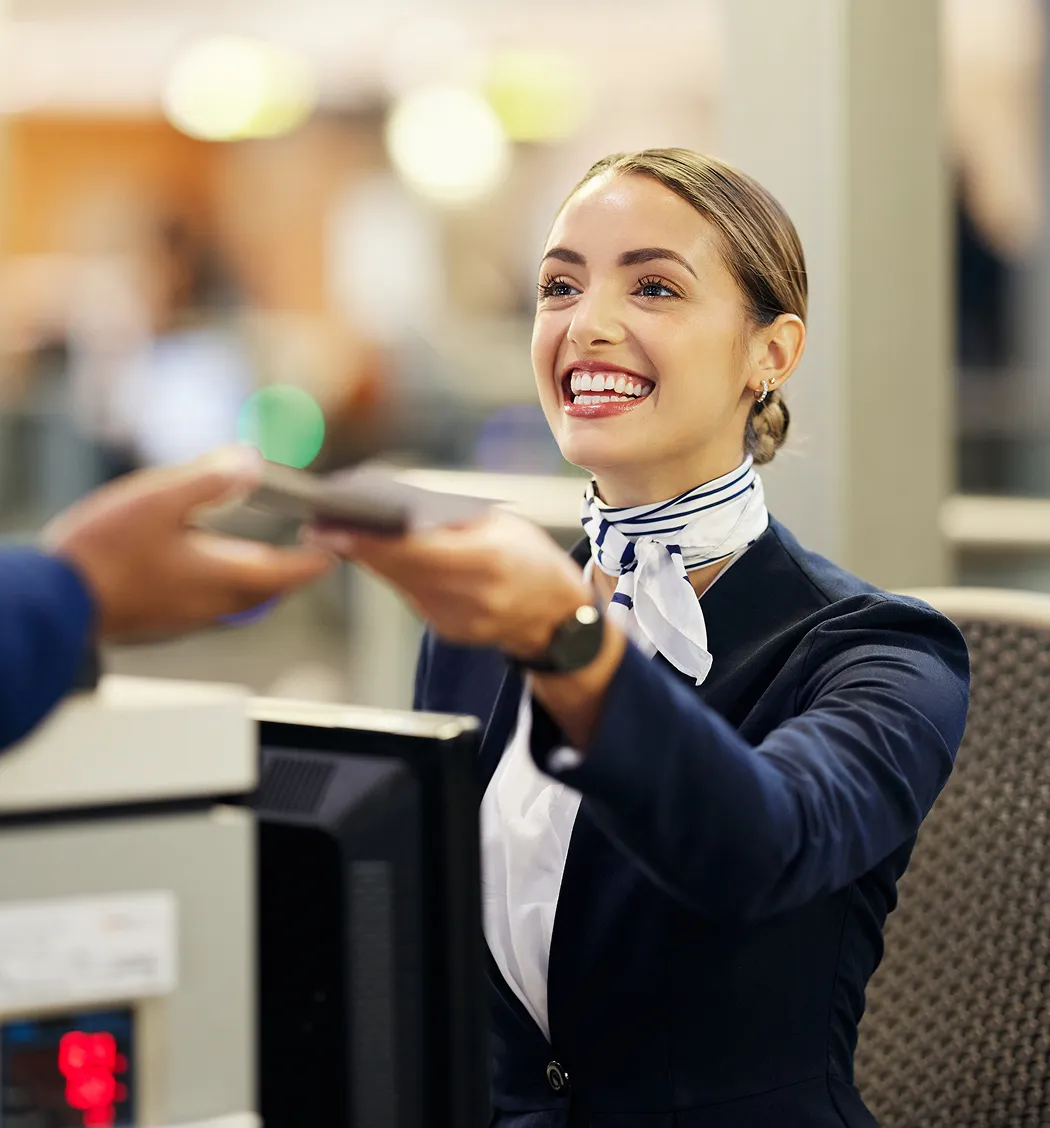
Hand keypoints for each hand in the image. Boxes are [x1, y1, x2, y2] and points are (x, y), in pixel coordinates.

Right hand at [44, 448, 333, 639]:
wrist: (52, 601)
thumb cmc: (103, 552)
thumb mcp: (159, 498)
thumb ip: (210, 479)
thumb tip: (251, 461)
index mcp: (226, 577)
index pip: (292, 572)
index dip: (319, 557)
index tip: (334, 544)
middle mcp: (216, 606)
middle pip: (272, 591)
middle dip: (293, 569)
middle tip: (306, 548)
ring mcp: (190, 618)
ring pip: (242, 601)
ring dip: (260, 577)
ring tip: (264, 553)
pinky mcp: (166, 621)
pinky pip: (213, 605)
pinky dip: (226, 584)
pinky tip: (208, 565)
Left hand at [306, 509, 590, 659]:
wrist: (557, 618)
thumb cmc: (532, 560)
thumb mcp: (504, 525)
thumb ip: (454, 518)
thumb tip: (398, 505)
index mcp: (489, 559)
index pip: (414, 549)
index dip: (369, 539)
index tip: (334, 527)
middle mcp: (471, 594)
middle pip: (397, 568)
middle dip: (356, 546)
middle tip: (319, 527)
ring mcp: (458, 619)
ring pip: (398, 583)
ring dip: (369, 559)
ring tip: (339, 536)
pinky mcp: (448, 631)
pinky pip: (411, 597)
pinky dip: (395, 576)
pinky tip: (379, 559)